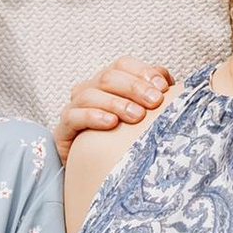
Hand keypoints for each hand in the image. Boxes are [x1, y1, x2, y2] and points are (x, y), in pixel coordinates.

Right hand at [51, 59, 172, 163]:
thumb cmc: (122, 137)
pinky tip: (111, 123)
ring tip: (136, 116)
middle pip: (109, 77)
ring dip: (116, 103)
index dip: (143, 72)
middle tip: (154, 102)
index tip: (163, 88)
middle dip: (135, 88)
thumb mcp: (143, 114)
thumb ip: (154, 94)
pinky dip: (93, 117)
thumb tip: (168, 83)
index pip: (123, 64)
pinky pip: (74, 117)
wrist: (95, 168)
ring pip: (91, 94)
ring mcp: (75, 107)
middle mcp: (90, 88)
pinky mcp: (64, 128)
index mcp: (110, 80)